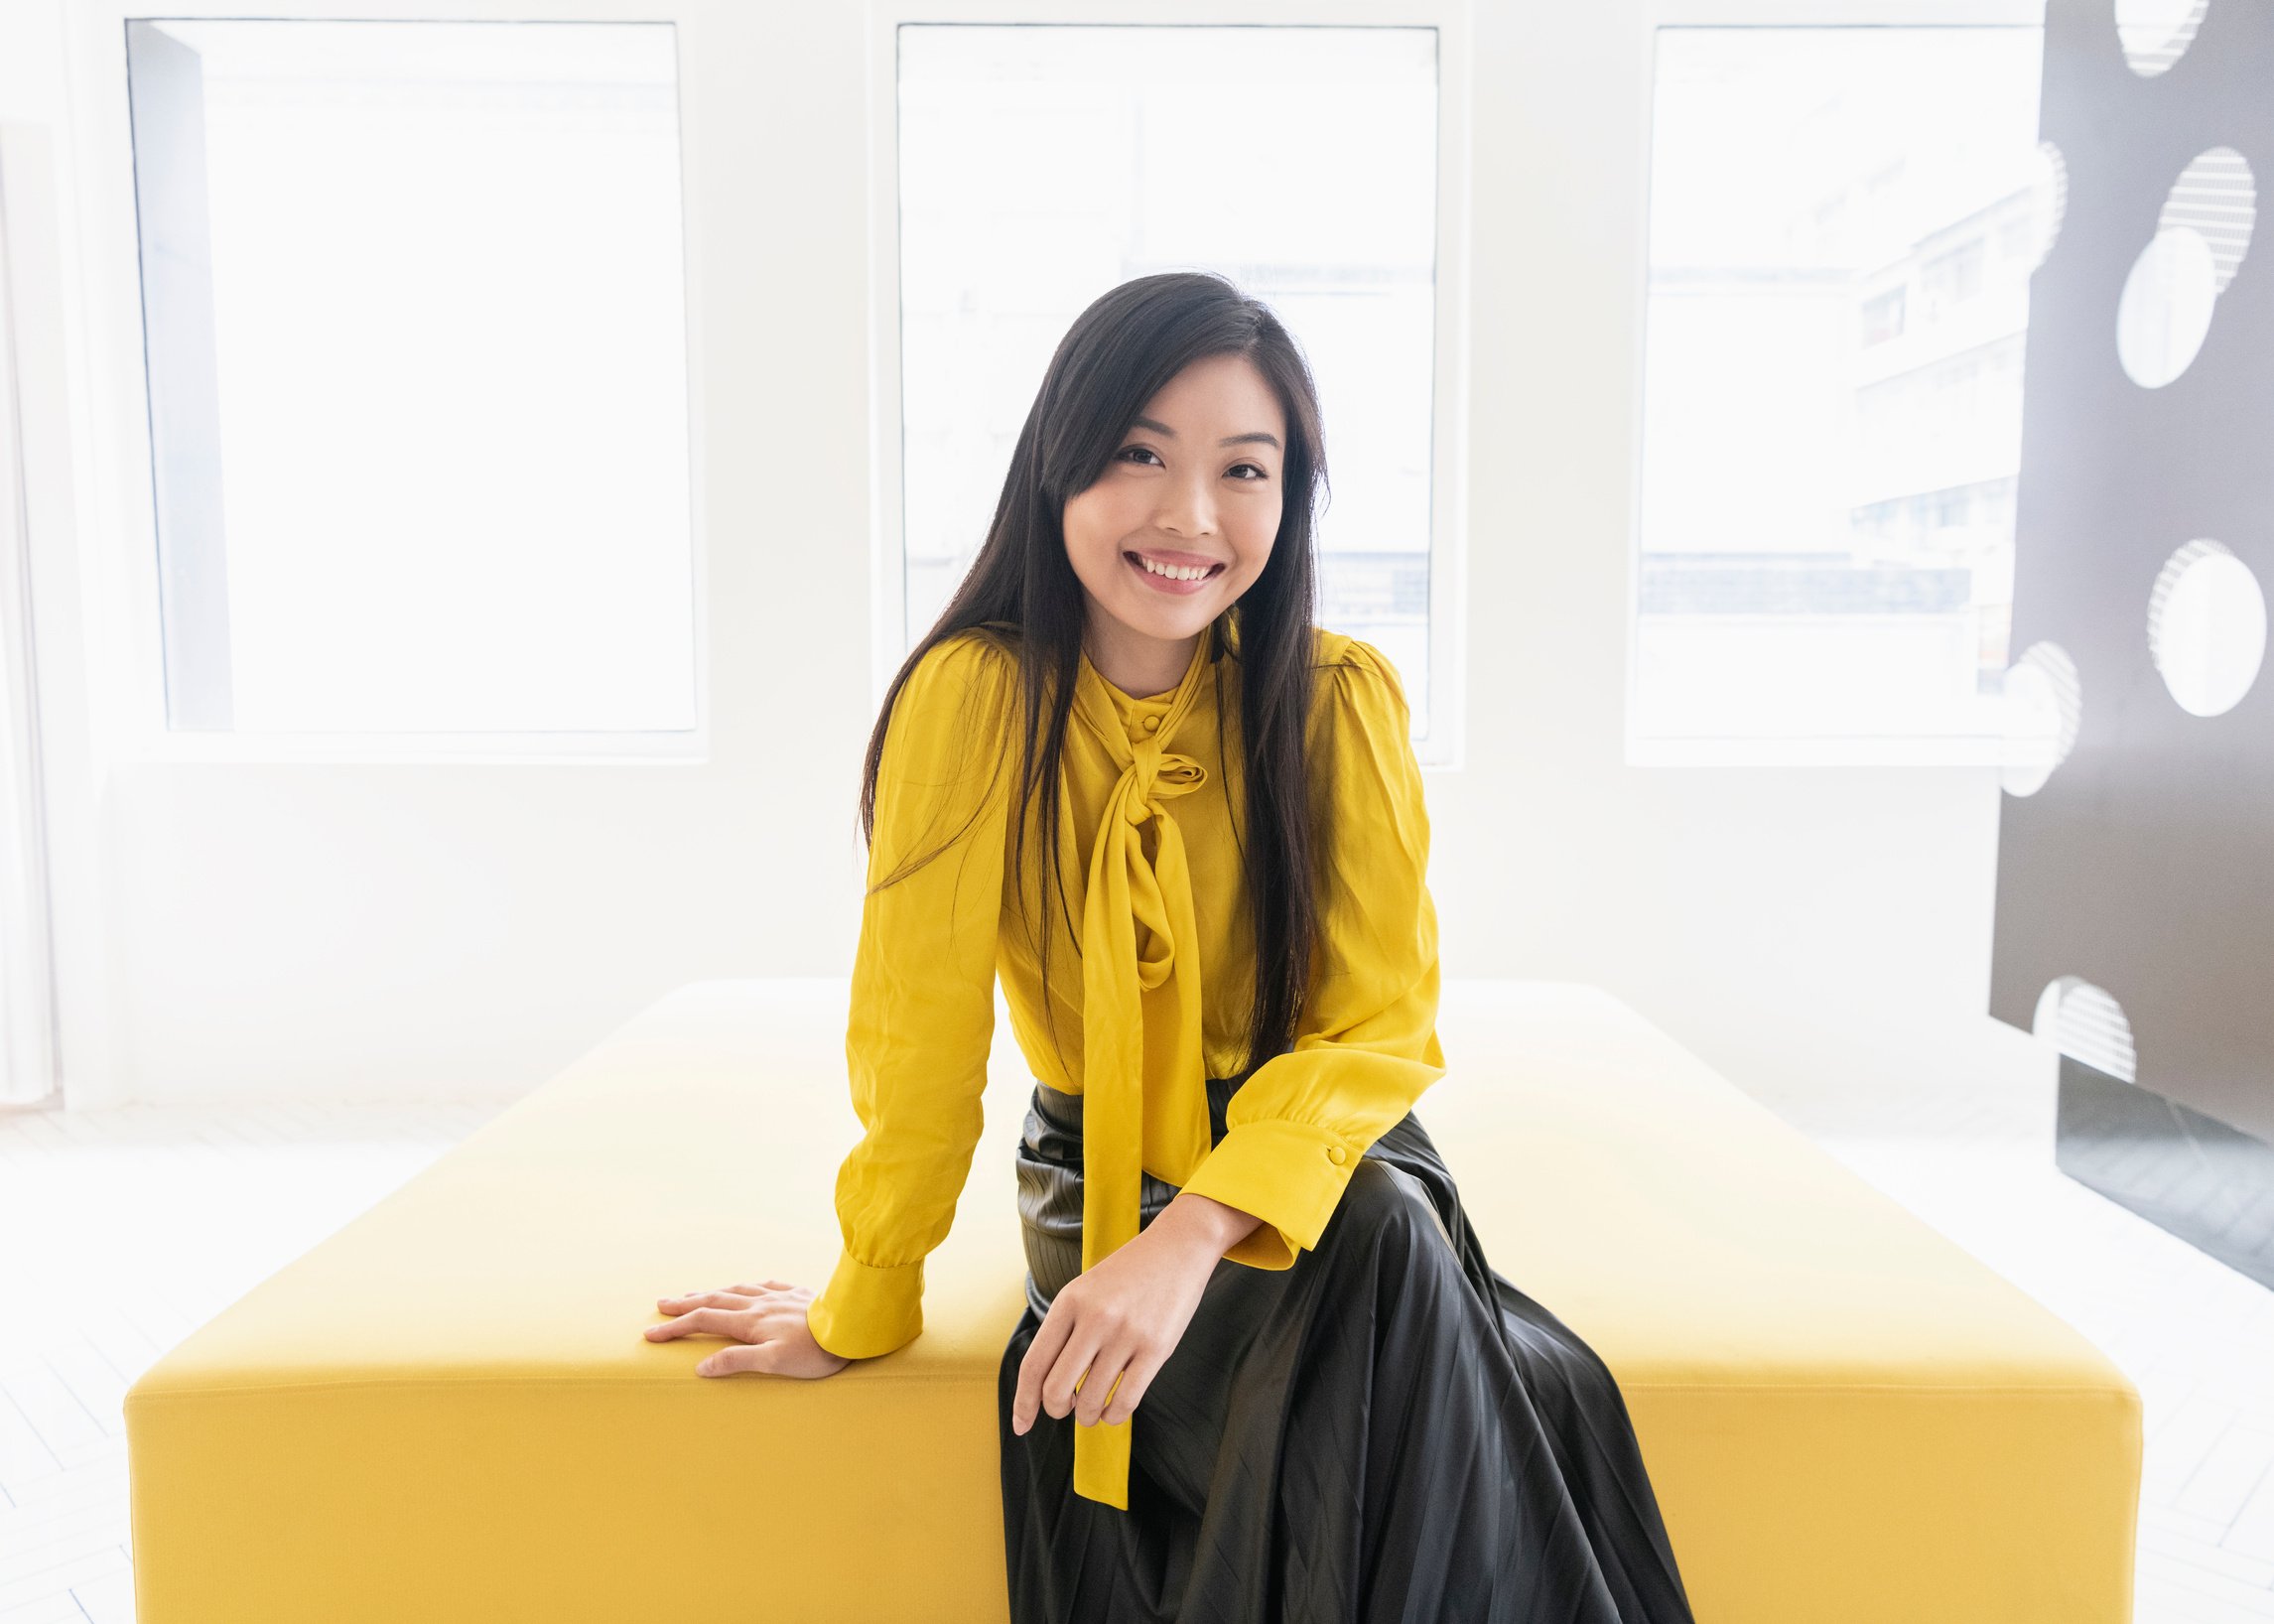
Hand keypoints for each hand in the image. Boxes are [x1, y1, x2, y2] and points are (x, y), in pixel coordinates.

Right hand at [644, 1279, 852, 1378]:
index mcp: (749, 1322)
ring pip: (737, 1290)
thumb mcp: (773, 1363)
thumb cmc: (815, 1351)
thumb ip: (736, 1362)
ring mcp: (778, 1296)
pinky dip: (748, 1286)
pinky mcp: (796, 1294)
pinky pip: (765, 1285)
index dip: (675, 1328)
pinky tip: (748, 1286)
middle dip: (685, 1303)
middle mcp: (759, 1304)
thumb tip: (701, 1367)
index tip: (650, 1333)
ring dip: (712, 1292)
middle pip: (714, 1300)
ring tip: (696, 1293)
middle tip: (661, 1304)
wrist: (851, 1327)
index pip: (703, 1322)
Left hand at [1009, 1201, 1234, 1434]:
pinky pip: (1125, 1401)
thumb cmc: (1129, 1273)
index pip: (1034, 1364)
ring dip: (1087, 1416)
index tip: (1021, 1424)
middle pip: (1056, 1389)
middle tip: (1066, 1408)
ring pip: (1090, 1401)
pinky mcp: (1156, 1348)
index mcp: (1068, 1302)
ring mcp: (1126, 1334)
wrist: (1179, 1247)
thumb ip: (1064, 1329)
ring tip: (1092, 1408)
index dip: (1023, 1402)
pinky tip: (1113, 1410)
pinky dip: (1113, 1416)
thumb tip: (1045, 1385)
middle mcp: (1094, 1318)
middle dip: (1056, 1410)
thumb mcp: (1085, 1289)